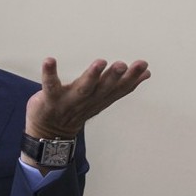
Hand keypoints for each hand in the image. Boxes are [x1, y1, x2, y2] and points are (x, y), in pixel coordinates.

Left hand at [25, 58, 150, 139]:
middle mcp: (87, 100)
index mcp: (100, 99)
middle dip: (114, 77)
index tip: (143, 66)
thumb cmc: (76, 109)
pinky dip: (49, 73)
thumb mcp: (101, 99)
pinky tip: (49, 60)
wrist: (49, 134)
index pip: (119, 89)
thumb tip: (145, 74)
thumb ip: (118, 86)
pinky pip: (50, 85)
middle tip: (123, 64)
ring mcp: (68, 101)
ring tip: (100, 62)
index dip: (132, 79)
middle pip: (103, 89)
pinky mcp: (50, 99)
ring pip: (83, 89)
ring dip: (92, 76)